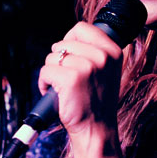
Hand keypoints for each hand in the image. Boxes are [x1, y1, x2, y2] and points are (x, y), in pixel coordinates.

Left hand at [37, 22, 122, 141]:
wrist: (96, 129)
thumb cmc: (96, 100)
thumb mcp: (107, 71)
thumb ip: (94, 52)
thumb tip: (70, 39)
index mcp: (113, 51)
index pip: (81, 28)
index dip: (69, 40)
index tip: (69, 55)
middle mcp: (102, 56)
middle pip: (63, 44)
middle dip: (59, 61)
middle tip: (67, 78)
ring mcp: (87, 67)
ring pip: (52, 58)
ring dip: (51, 73)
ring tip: (62, 87)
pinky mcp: (70, 79)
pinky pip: (45, 71)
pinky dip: (44, 83)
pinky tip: (55, 93)